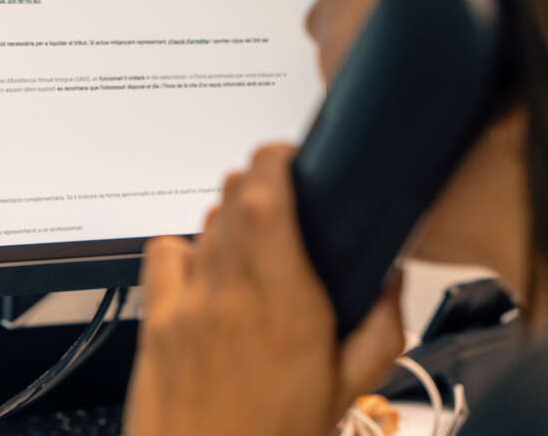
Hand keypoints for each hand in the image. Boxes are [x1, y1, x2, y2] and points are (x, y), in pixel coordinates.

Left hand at [124, 143, 403, 435]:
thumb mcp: (345, 392)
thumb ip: (379, 332)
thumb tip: (389, 281)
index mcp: (285, 310)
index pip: (266, 202)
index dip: (273, 161)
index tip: (288, 156)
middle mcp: (232, 297)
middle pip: (231, 198)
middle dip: (257, 180)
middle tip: (278, 194)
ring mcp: (189, 305)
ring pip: (204, 222)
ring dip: (227, 216)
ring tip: (247, 241)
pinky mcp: (158, 320)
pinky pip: (163, 253)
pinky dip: (184, 247)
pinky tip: (203, 268)